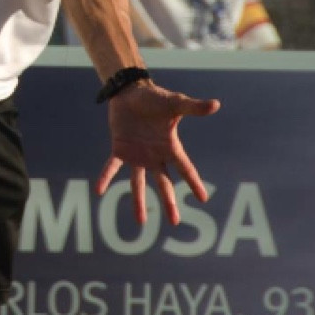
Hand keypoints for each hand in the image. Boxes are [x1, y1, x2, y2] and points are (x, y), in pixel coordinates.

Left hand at [93, 79, 219, 226]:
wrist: (130, 91)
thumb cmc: (155, 98)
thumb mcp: (175, 103)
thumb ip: (193, 107)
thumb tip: (216, 104)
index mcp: (170, 146)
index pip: (185, 168)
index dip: (193, 183)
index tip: (203, 199)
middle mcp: (154, 155)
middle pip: (163, 183)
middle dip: (169, 202)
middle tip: (175, 222)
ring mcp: (137, 155)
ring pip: (138, 183)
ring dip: (139, 202)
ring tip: (141, 223)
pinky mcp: (120, 150)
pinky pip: (111, 167)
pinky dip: (105, 177)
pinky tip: (98, 191)